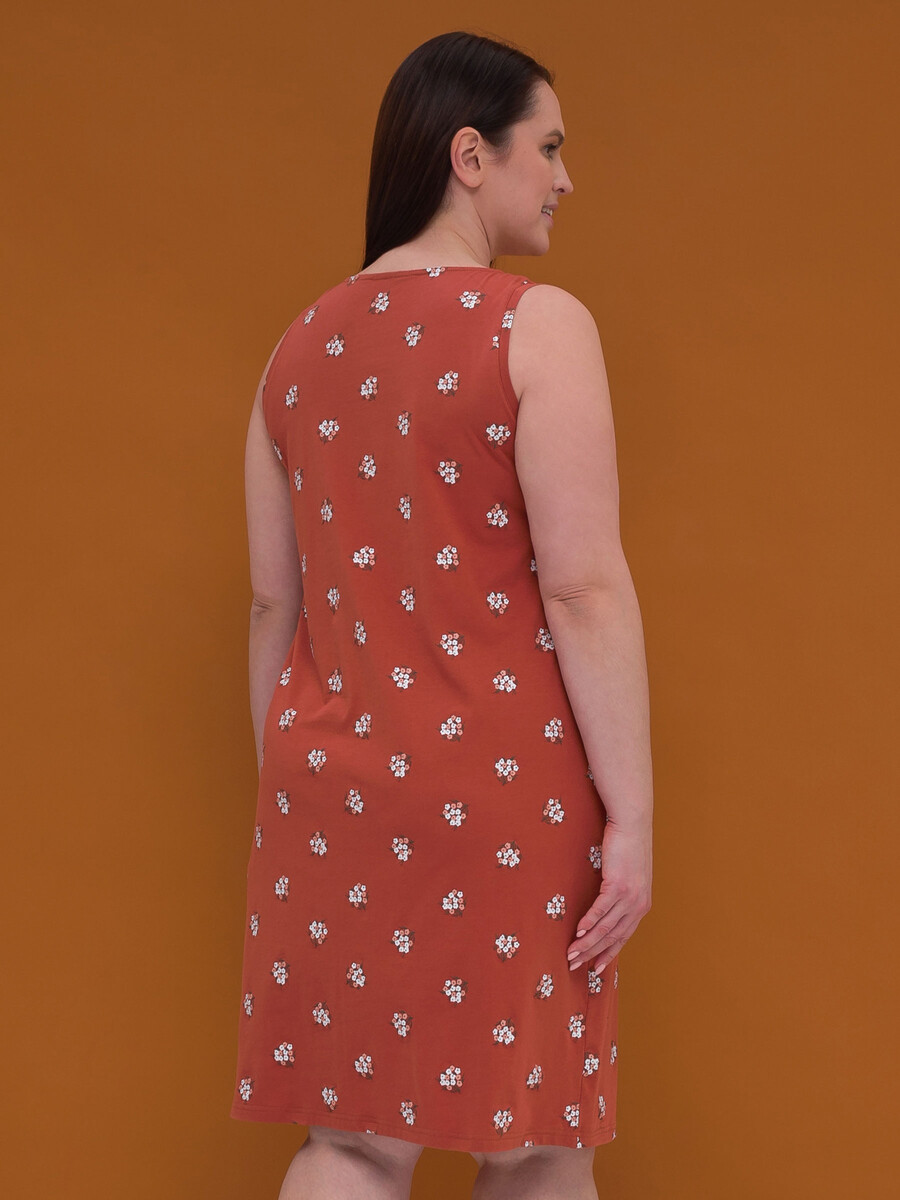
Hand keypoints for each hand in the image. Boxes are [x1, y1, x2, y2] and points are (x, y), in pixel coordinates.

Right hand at [566, 819, 652, 972]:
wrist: (632, 825)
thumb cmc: (628, 847)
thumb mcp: (629, 875)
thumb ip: (621, 893)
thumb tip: (608, 903)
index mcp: (641, 905)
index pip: (623, 937)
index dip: (608, 954)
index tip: (595, 969)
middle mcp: (638, 905)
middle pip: (613, 937)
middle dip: (592, 954)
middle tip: (575, 966)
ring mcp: (629, 896)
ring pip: (605, 927)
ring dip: (586, 942)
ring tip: (571, 953)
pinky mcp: (618, 885)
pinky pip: (601, 909)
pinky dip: (589, 922)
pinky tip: (578, 931)